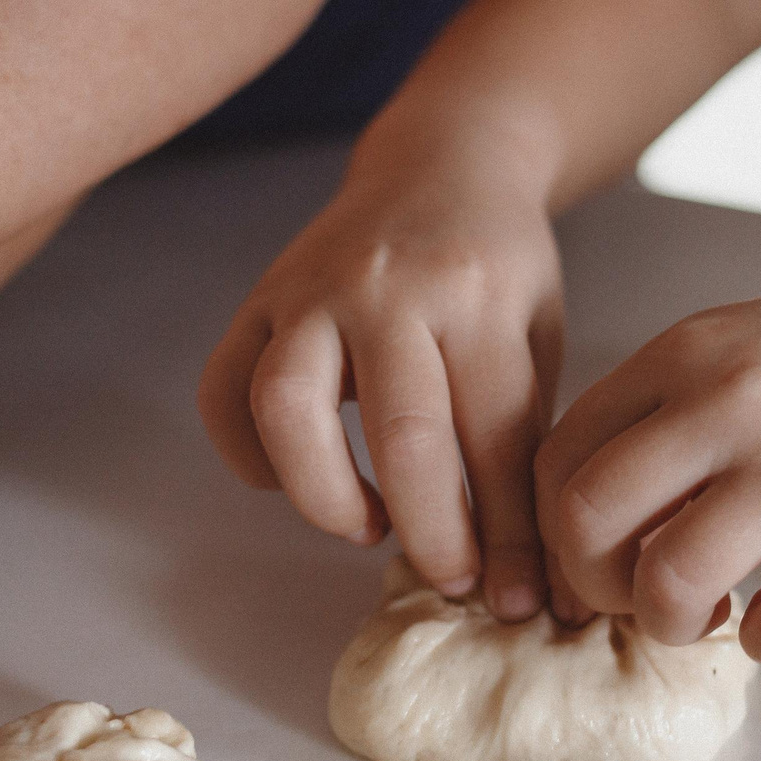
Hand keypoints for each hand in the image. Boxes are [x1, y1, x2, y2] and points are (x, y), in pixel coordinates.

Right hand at [200, 145, 563, 617]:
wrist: (442, 161)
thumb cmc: (499, 265)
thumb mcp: (538, 335)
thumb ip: (523, 439)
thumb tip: (529, 574)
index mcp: (476, 295)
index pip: (496, 441)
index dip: (511, 537)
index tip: (518, 599)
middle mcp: (387, 289)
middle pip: (404, 441)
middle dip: (434, 537)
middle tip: (454, 581)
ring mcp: (310, 289)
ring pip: (287, 413)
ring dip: (326, 499)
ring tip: (367, 527)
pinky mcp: (258, 298)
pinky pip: (223, 394)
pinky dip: (250, 457)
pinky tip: (293, 480)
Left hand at [532, 253, 760, 660]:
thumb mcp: (744, 348)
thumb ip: (668, 418)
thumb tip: (598, 528)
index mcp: (685, 353)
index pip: (557, 460)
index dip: (557, 534)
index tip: (598, 560)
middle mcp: (730, 398)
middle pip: (585, 519)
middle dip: (594, 586)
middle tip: (640, 596)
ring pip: (668, 581)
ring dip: (673, 624)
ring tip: (712, 612)